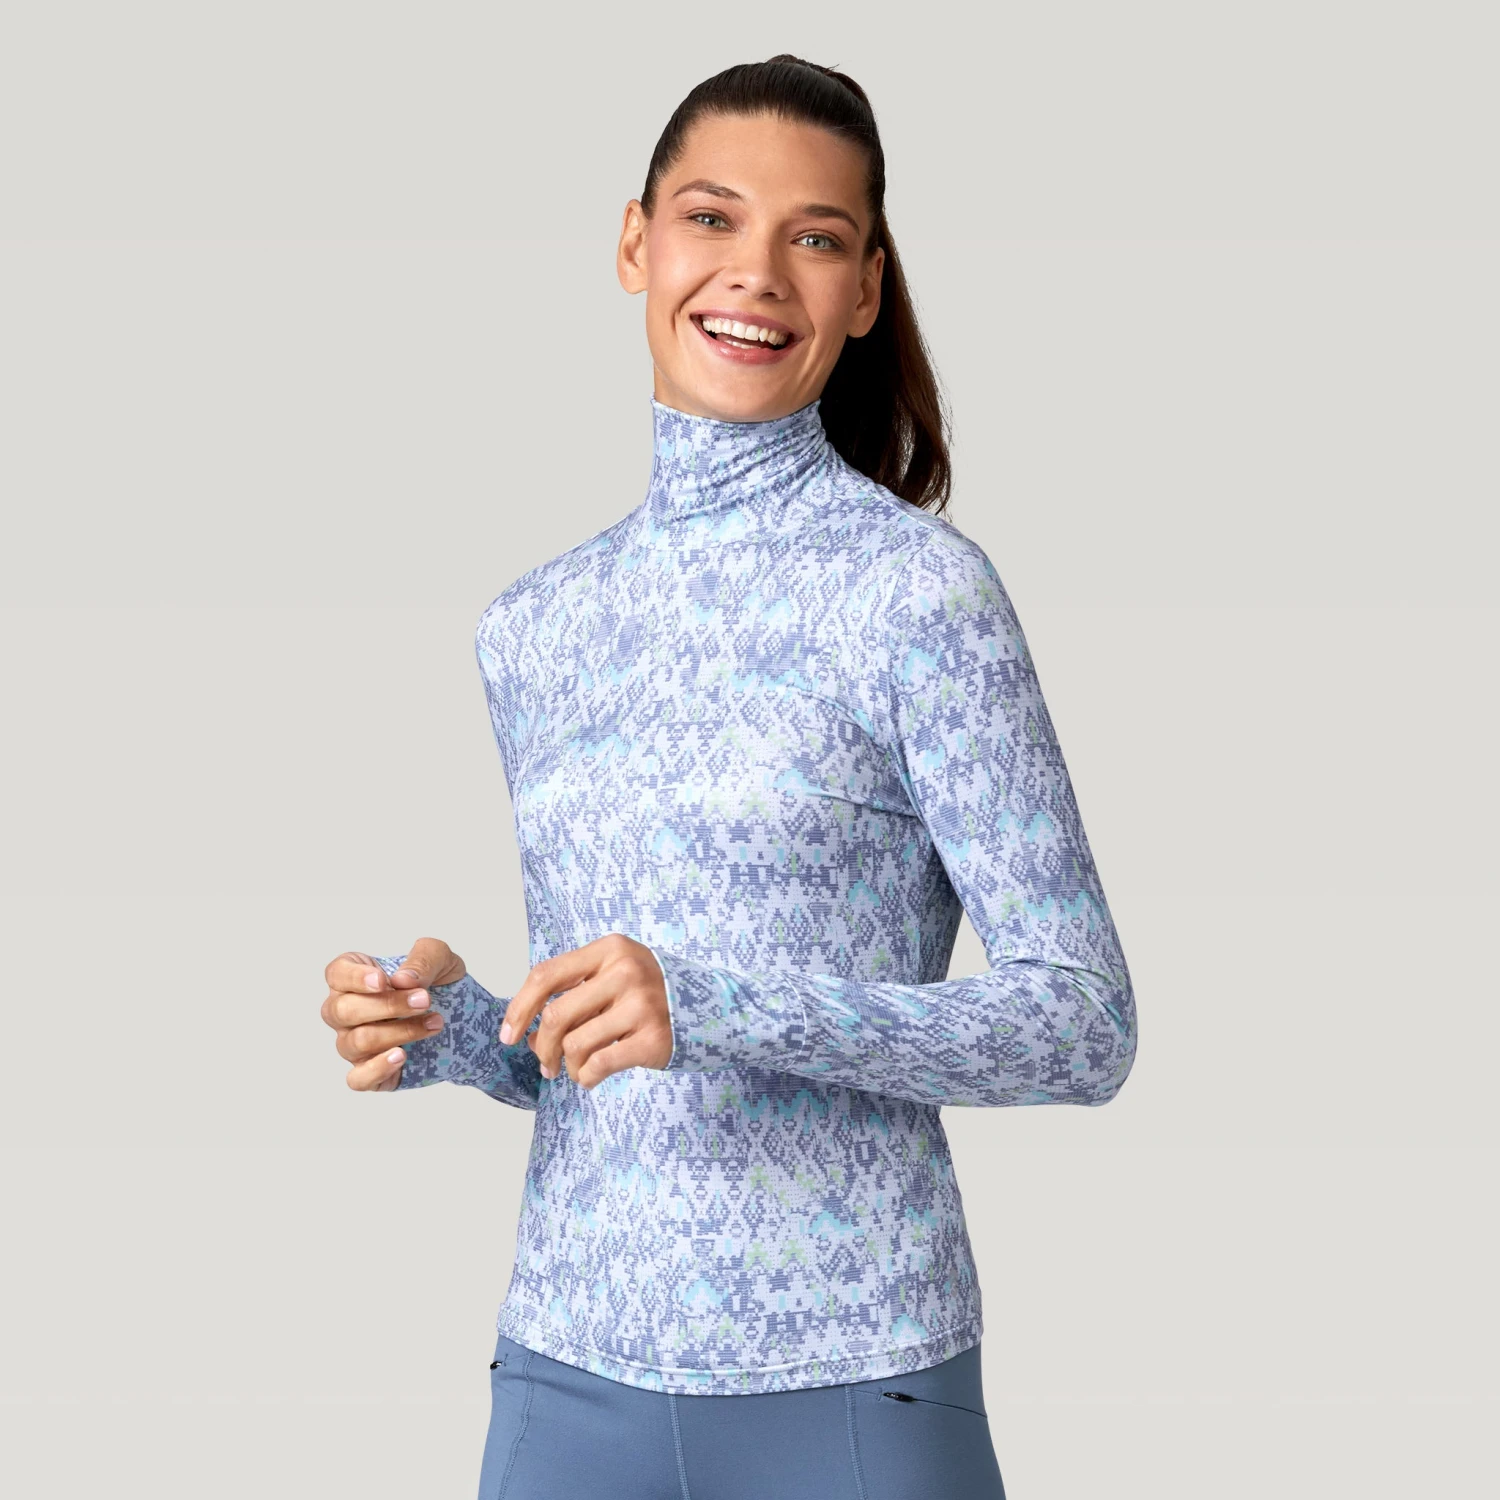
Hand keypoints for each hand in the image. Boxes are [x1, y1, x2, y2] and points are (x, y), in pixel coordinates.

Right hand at [322, 936, 465, 1091]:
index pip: (337, 974)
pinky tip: (402, 1056)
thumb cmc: (438, 982)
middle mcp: (345, 1012)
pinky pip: (358, 1078)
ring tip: (434, 1023)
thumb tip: (403, 980)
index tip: (383, 981)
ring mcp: (353, 1043)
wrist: (460, 1018)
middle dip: (387, 1006)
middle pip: (343, 1010)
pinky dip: (378, 1068)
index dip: (354, 978)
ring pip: (357, 1042)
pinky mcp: (368, 1071)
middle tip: (425, 1000)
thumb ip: (423, 959)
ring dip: (399, 1032)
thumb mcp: (441, 958)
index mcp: (354, 976)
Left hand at [500, 934, 672, 1090]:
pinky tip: (591, 1078)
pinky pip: (598, 1065)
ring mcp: (641, 1006)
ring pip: (575, 1045)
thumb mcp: (617, 973)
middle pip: (557, 1015)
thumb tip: (528, 1033)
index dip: (520, 1008)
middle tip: (546, 1064)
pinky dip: (586, 1078)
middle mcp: (625, 972)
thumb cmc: (651, 993)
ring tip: (577, 1070)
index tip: (508, 1035)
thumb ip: (576, 993)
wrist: (711, 1008)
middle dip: (542, 1047)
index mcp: (610, 949)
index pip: (546, 975)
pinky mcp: (652, 1039)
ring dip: (568, 1066)